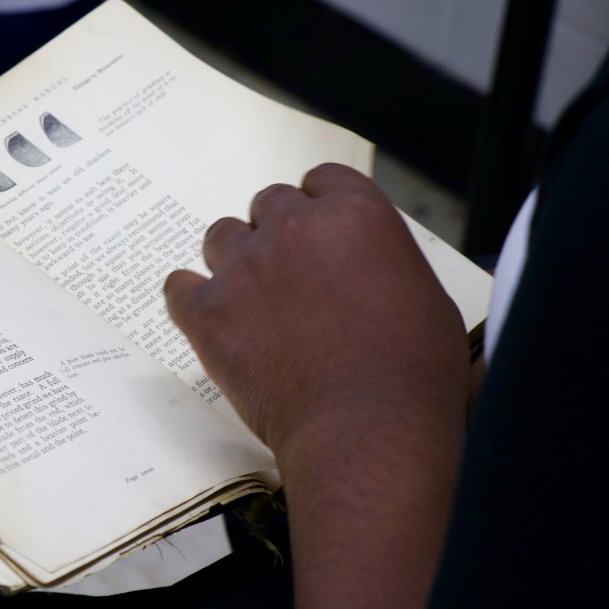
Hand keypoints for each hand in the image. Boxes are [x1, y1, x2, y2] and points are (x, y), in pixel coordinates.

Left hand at [164, 163, 471, 608]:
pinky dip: (191, 299)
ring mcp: (245, 266)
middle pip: (270, 204)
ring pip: (222, 236)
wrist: (367, 428)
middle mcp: (295, 226)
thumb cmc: (412, 373)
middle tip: (292, 278)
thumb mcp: (429, 298)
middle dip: (279, 234)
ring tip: (253, 300)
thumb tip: (381, 268)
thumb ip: (390, 263)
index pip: (321, 180)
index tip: (321, 236)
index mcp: (355, 212)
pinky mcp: (209, 311)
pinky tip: (208, 316)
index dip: (320, 208)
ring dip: (236, 260)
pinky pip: (179, 286)